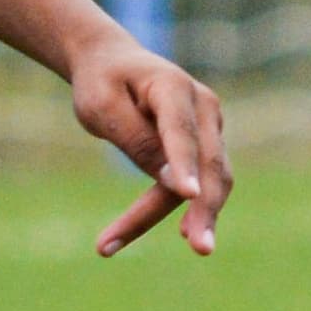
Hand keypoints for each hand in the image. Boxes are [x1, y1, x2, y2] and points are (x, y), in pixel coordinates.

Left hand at [71, 32, 230, 258]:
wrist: (111, 62)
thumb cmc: (102, 82)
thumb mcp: (101, 106)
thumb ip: (136, 140)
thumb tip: (174, 184)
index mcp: (172, 86)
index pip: (180, 131)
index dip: (184, 164)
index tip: (188, 194)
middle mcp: (203, 106)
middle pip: (209, 163)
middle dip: (204, 207)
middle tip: (198, 248)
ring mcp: (210, 126)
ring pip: (209, 180)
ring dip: (197, 217)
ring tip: (191, 248)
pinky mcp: (205, 146)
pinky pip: (201, 183)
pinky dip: (189, 210)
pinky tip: (186, 235)